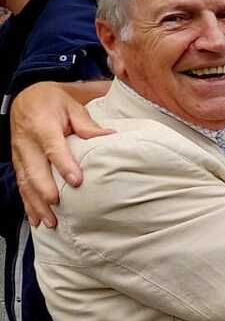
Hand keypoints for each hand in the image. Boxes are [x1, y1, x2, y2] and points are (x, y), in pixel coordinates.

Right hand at [12, 82, 113, 228]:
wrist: (27, 99)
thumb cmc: (53, 103)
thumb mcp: (72, 106)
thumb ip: (87, 124)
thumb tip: (110, 137)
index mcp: (42, 125)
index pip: (53, 147)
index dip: (64, 165)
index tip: (76, 181)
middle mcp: (27, 142)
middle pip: (35, 169)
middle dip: (45, 189)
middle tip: (58, 205)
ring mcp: (20, 154)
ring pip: (25, 181)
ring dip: (36, 203)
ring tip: (50, 221)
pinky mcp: (18, 163)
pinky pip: (21, 185)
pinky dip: (27, 204)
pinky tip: (36, 219)